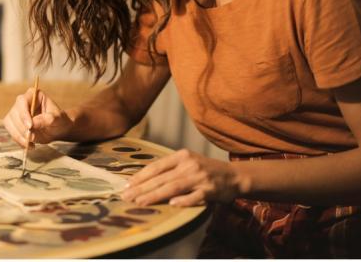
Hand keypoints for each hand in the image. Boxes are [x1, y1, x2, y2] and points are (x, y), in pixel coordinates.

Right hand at [2, 88, 73, 147]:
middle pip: (13, 113)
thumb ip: (46, 119)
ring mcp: (16, 113)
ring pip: (9, 123)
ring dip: (18, 136)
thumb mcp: (57, 119)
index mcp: (33, 95)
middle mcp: (22, 102)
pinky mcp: (14, 124)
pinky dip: (19, 141)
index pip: (22, 101)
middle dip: (21, 128)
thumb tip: (33, 124)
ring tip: (30, 143)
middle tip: (31, 137)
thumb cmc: (59, 120)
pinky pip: (11, 132)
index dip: (24, 114)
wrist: (57, 129)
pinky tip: (30, 145)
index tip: (30, 126)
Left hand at [121, 149, 246, 206]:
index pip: (156, 166)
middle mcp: (189, 165)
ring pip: (173, 187)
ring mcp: (200, 178)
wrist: (233, 175)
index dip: (141, 176)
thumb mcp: (187, 162)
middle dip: (142, 188)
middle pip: (162, 178)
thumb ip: (169, 168)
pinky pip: (194, 197)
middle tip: (126, 196)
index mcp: (182, 155)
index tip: (127, 185)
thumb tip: (143, 179)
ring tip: (140, 202)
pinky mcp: (210, 191)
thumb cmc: (205, 170)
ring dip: (155, 196)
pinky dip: (183, 201)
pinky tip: (171, 205)